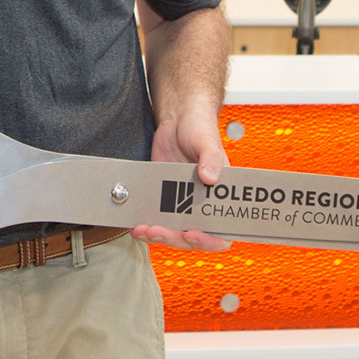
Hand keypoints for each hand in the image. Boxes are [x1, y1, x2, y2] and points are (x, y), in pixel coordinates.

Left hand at [132, 109, 231, 251]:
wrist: (177, 119)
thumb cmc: (200, 128)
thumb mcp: (207, 141)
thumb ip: (211, 159)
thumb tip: (210, 178)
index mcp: (219, 196)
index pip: (222, 231)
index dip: (210, 240)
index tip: (192, 234)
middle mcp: (201, 204)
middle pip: (192, 236)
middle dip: (174, 237)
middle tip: (158, 231)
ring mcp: (180, 203)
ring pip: (172, 232)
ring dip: (157, 235)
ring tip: (142, 230)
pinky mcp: (162, 198)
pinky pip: (156, 219)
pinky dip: (146, 225)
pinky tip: (136, 224)